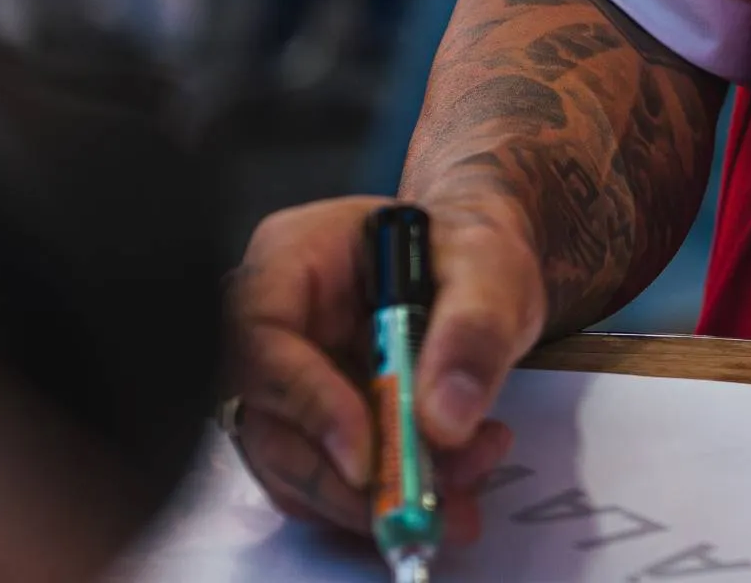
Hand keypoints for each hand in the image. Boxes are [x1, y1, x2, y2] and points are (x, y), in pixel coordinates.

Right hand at [228, 194, 534, 542]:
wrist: (481, 273)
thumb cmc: (471, 249)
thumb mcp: (490, 267)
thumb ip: (474, 330)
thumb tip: (444, 421)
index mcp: (290, 260)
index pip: (260, 337)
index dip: (305, 403)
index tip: (367, 458)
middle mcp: (273, 325)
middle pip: (269, 423)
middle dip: (345, 481)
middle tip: (422, 502)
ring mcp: (288, 380)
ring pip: (295, 468)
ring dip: (373, 499)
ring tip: (460, 492)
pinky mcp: (314, 427)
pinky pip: (326, 483)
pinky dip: (382, 501)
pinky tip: (448, 486)